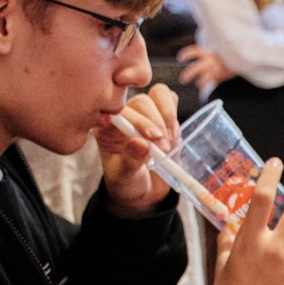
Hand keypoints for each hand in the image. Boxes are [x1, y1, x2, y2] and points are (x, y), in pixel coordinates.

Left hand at [93, 84, 178, 213]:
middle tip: (163, 148)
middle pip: (142, 102)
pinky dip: (175, 114)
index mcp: (107, 127)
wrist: (144, 190)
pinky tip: (174, 136)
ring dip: (168, 116)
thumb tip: (141, 143)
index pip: (123, 112)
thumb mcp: (125, 177)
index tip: (154, 139)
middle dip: (157, 123)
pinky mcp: (164, 114)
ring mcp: (146, 113)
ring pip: (159, 94)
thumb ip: (131, 160)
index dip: (140, 121)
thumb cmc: (128, 183)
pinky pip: (171, 99)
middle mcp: (126, 115)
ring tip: (170, 140)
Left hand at [177, 44, 232, 87]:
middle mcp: (211, 61)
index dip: (186, 55)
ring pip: (205, 78)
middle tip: (182, 79)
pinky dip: (209, 85)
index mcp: (207, 52)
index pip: (194, 52)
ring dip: (200, 82)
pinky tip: (206, 87)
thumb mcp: (214, 50)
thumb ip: (205, 53)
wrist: (239, 57)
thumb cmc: (225, 54)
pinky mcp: (222, 75)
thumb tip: (192, 56)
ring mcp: (216, 69)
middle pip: (196, 68)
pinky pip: (213, 81)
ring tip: (198, 84)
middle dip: (188, 74)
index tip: (180, 58)